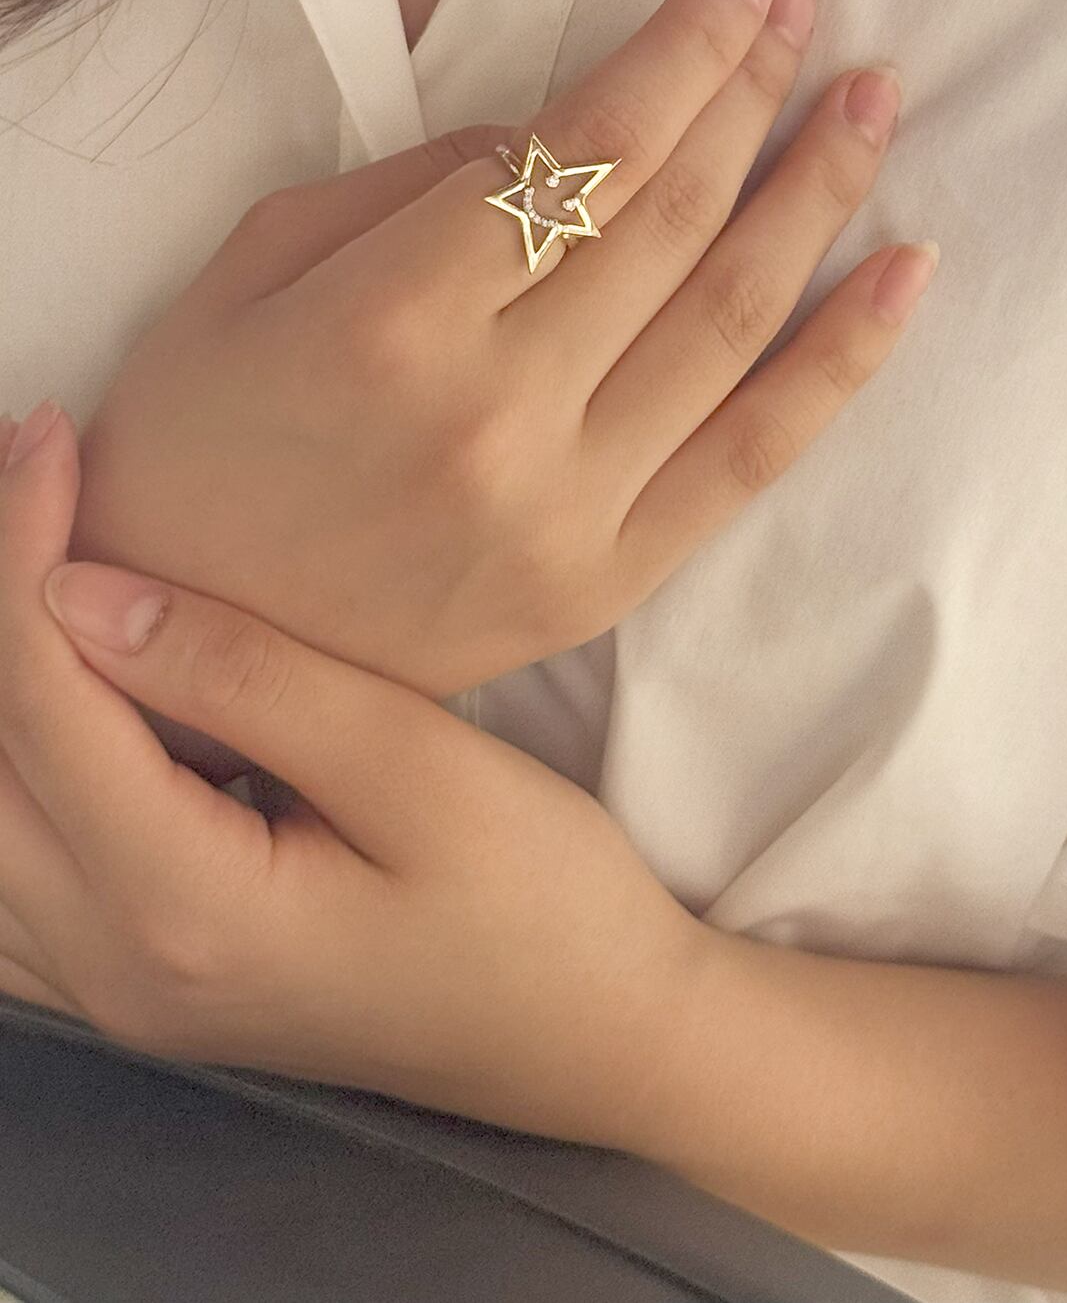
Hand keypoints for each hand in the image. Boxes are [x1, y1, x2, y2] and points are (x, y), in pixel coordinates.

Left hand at [0, 398, 704, 1152]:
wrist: (597, 1041)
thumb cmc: (540, 905)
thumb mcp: (420, 769)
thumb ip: (249, 678)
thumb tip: (86, 591)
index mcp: (184, 912)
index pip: (42, 705)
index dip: (24, 552)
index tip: (45, 434)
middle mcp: (120, 969)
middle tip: (27, 473)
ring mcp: (121, 994)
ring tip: (30, 558)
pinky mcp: (145, 986)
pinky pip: (7, 886)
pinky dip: (11, 774)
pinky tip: (53, 694)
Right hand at [70, 0, 937, 701]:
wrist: (178, 631)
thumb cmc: (202, 422)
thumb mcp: (261, 260)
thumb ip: (420, 180)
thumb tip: (569, 128)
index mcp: (395, 317)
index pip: (586, 153)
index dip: (682, 50)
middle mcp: (495, 416)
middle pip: (671, 217)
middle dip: (752, 92)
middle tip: (807, 6)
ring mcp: (563, 511)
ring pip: (730, 320)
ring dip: (817, 194)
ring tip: (873, 100)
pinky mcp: (604, 583)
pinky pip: (753, 455)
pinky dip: (842, 358)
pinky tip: (905, 269)